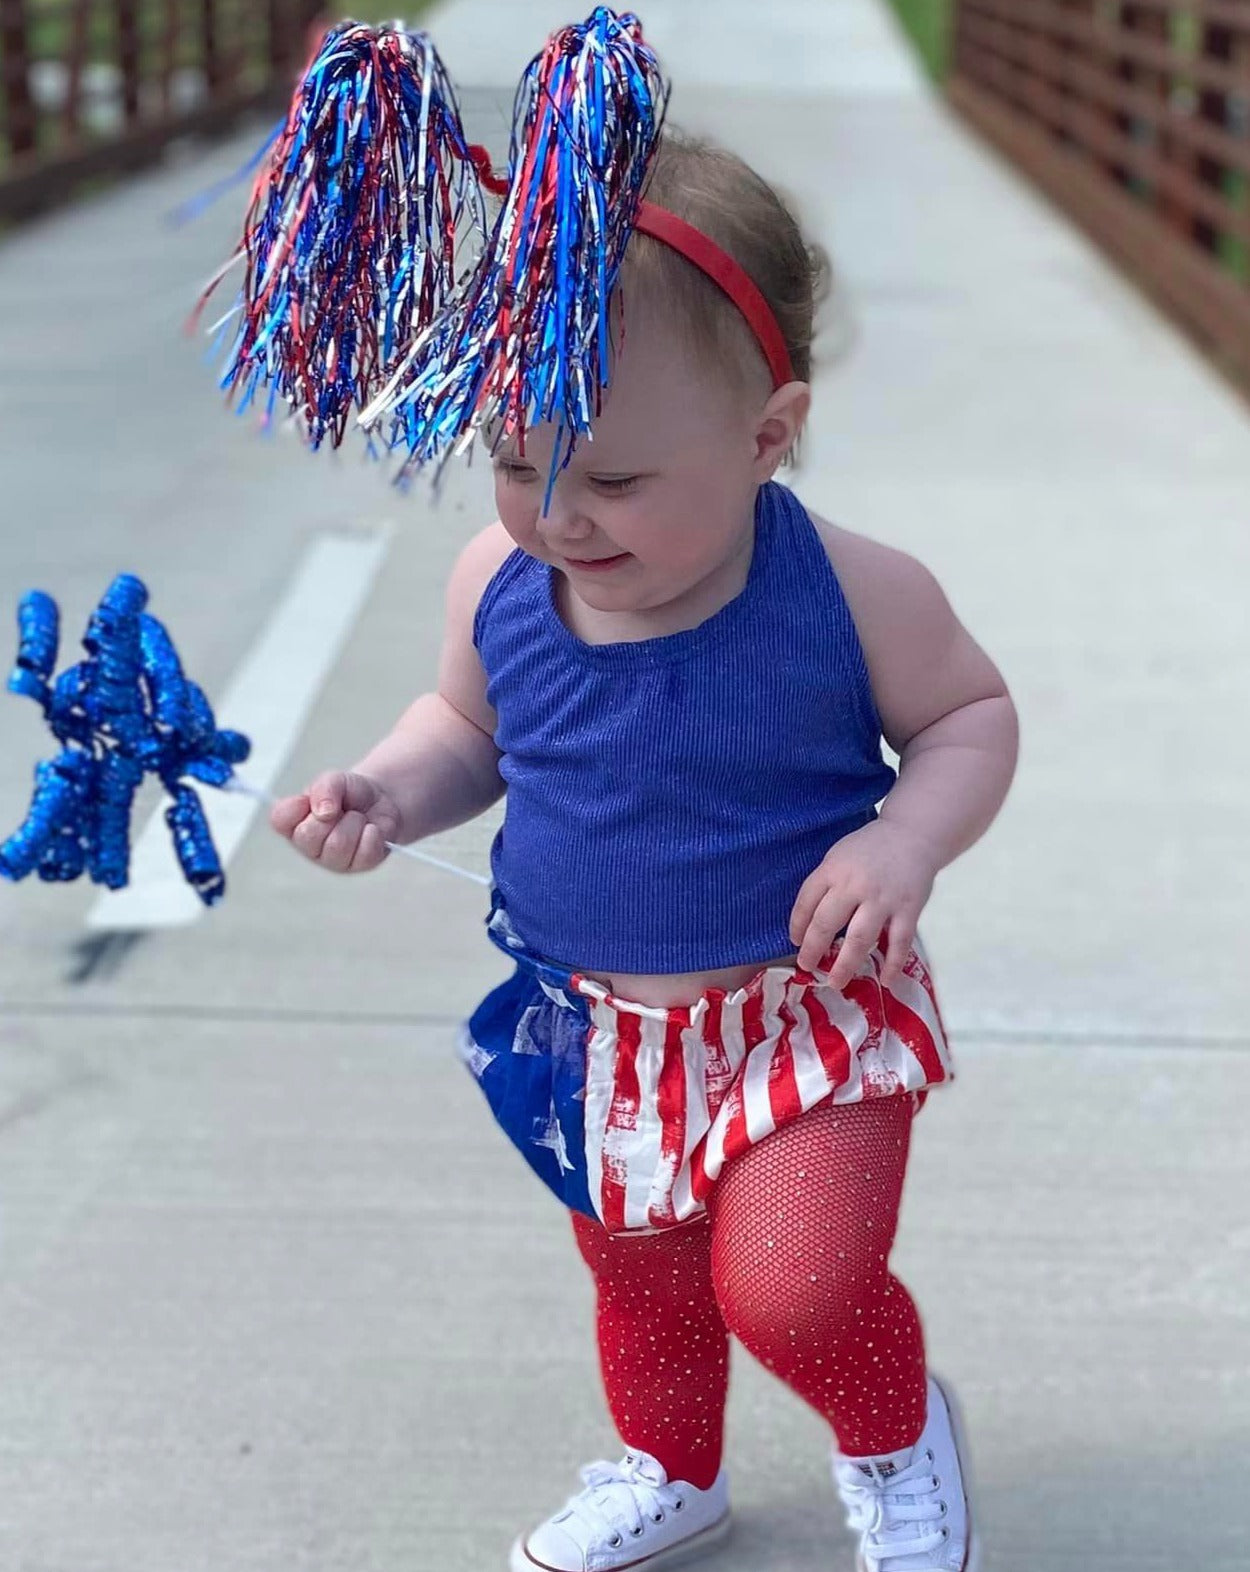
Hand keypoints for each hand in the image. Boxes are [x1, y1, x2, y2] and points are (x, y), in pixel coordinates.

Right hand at [269, 770, 400, 873]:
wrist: (381, 800)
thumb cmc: (350, 793)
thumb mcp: (335, 780)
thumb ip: (324, 789)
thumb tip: (323, 812)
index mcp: (294, 823)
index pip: (280, 820)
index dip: (296, 807)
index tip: (309, 799)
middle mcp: (309, 846)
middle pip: (309, 836)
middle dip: (331, 815)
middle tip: (341, 809)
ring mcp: (333, 860)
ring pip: (338, 845)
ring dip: (354, 822)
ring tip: (357, 818)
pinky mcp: (359, 865)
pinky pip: (364, 852)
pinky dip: (371, 833)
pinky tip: (370, 829)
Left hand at [789, 820, 938, 988]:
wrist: (914, 834)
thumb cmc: (870, 848)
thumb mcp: (838, 856)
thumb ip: (825, 883)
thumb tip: (807, 922)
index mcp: (834, 869)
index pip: (806, 902)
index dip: (797, 925)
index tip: (796, 941)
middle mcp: (856, 885)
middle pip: (826, 924)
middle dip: (813, 950)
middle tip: (807, 967)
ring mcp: (883, 899)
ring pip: (860, 938)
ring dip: (846, 964)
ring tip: (836, 982)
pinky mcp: (909, 909)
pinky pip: (899, 942)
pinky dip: (892, 964)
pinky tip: (885, 980)